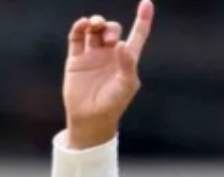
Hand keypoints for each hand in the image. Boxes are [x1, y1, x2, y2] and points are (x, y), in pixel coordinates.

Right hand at [62, 0, 154, 148]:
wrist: (90, 118)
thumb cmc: (113, 104)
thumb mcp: (126, 86)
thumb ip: (127, 64)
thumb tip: (120, 44)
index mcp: (127, 59)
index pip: (137, 35)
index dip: (143, 19)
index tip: (147, 3)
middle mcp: (110, 54)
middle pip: (112, 30)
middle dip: (110, 28)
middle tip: (108, 39)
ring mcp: (92, 55)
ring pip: (94, 30)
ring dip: (95, 23)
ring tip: (94, 26)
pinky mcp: (76, 59)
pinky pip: (77, 38)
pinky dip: (79, 28)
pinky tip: (82, 25)